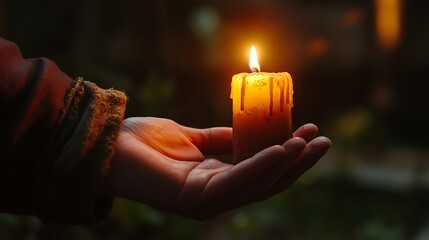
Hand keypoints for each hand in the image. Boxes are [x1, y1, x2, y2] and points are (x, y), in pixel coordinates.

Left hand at [102, 117, 330, 219]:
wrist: (108, 145)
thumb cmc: (144, 142)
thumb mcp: (192, 138)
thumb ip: (220, 140)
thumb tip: (249, 132)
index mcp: (215, 181)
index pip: (260, 172)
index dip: (286, 155)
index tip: (307, 131)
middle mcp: (215, 196)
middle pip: (267, 182)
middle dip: (297, 163)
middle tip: (323, 141)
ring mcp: (207, 202)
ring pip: (258, 184)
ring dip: (287, 164)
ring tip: (310, 143)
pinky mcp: (197, 199)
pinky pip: (238, 181)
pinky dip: (261, 165)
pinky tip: (282, 149)